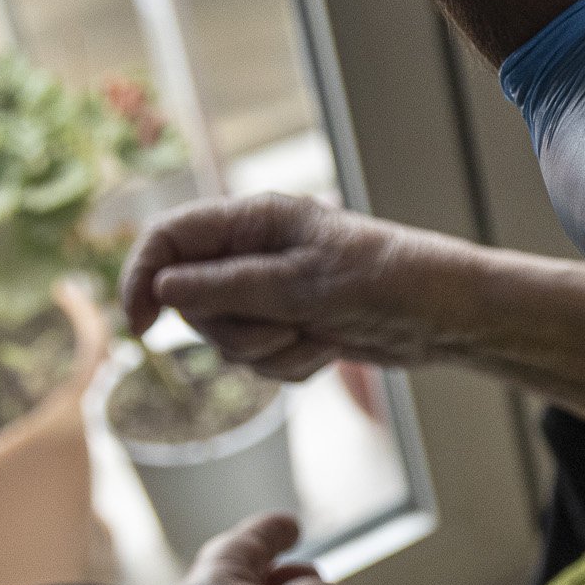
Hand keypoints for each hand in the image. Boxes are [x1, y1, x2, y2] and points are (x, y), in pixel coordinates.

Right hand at [121, 196, 446, 382]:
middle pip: (191, 302)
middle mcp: (254, 252)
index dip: (142, 278)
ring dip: (268, 352)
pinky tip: (329, 348)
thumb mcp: (302, 283)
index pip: (167, 239)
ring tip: (318, 334)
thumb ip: (227, 285)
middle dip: (234, 330)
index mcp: (254, 219)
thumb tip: (161, 287)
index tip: (141, 326)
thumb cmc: (384, 280)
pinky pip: (259, 361)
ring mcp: (271, 291)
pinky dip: (290, 365)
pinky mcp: (289, 326)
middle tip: (287, 324)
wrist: (443, 316)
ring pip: (225, 340)